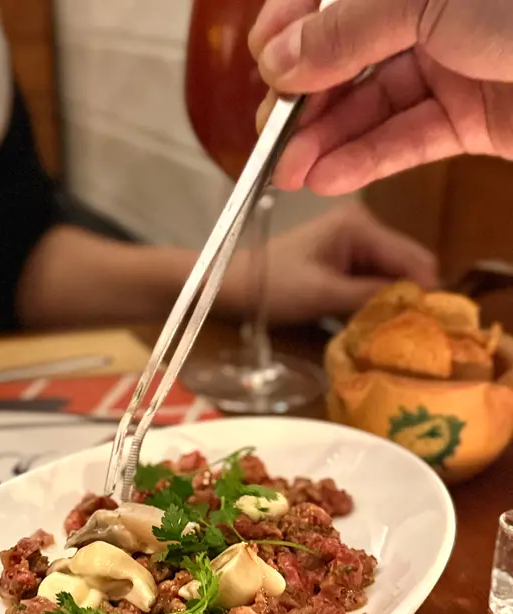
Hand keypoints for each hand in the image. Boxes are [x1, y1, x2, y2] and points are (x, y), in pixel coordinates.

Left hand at [222, 203, 437, 323]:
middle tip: (418, 332)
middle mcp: (363, 226)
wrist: (233, 285)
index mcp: (360, 225)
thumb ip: (371, 296)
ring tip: (397, 330)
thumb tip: (417, 306)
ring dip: (395, 300)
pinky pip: (374, 279)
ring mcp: (353, 241)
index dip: (427, 291)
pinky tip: (374, 320)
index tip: (435, 325)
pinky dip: (376, 299)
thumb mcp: (324, 294)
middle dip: (413, 295)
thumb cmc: (273, 285)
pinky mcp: (343, 258)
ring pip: (392, 274)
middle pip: (407, 264)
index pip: (413, 257)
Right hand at [249, 0, 512, 193]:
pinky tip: (327, 176)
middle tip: (269, 135)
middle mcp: (434, 8)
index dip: (293, 27)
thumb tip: (280, 60)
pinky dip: (367, 159)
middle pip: (350, 54)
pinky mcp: (473, 117)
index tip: (263, 64)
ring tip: (287, 172)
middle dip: (306, 97)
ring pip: (374, 103)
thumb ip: (345, 31)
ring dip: (328, 139)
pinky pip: (408, 138)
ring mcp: (455, 62)